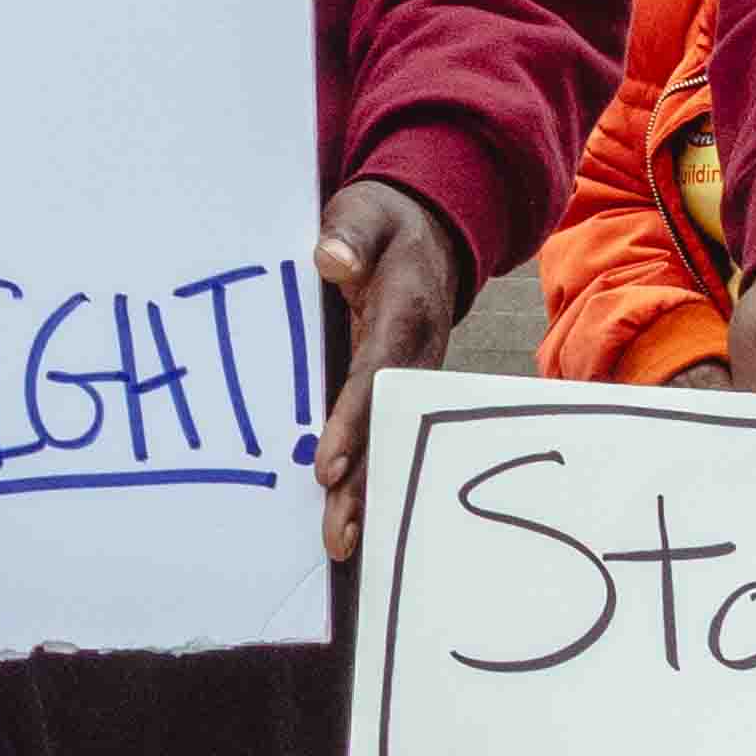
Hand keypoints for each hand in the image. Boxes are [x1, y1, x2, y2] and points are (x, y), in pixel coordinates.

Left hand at [312, 182, 470, 562]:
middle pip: (389, 424)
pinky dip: (372, 473)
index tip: (326, 466)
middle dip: (366, 480)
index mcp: (405, 312)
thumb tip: (330, 258)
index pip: (376, 373)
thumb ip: (349, 234)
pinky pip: (388, 433)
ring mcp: (414, 375)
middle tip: (338, 533)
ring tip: (341, 542)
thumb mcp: (365, 213)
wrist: (429, 230)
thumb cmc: (383, 224)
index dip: (353, 420)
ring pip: (392, 439)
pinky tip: (351, 516)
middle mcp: (417, 353)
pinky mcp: (402, 387)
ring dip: (370, 490)